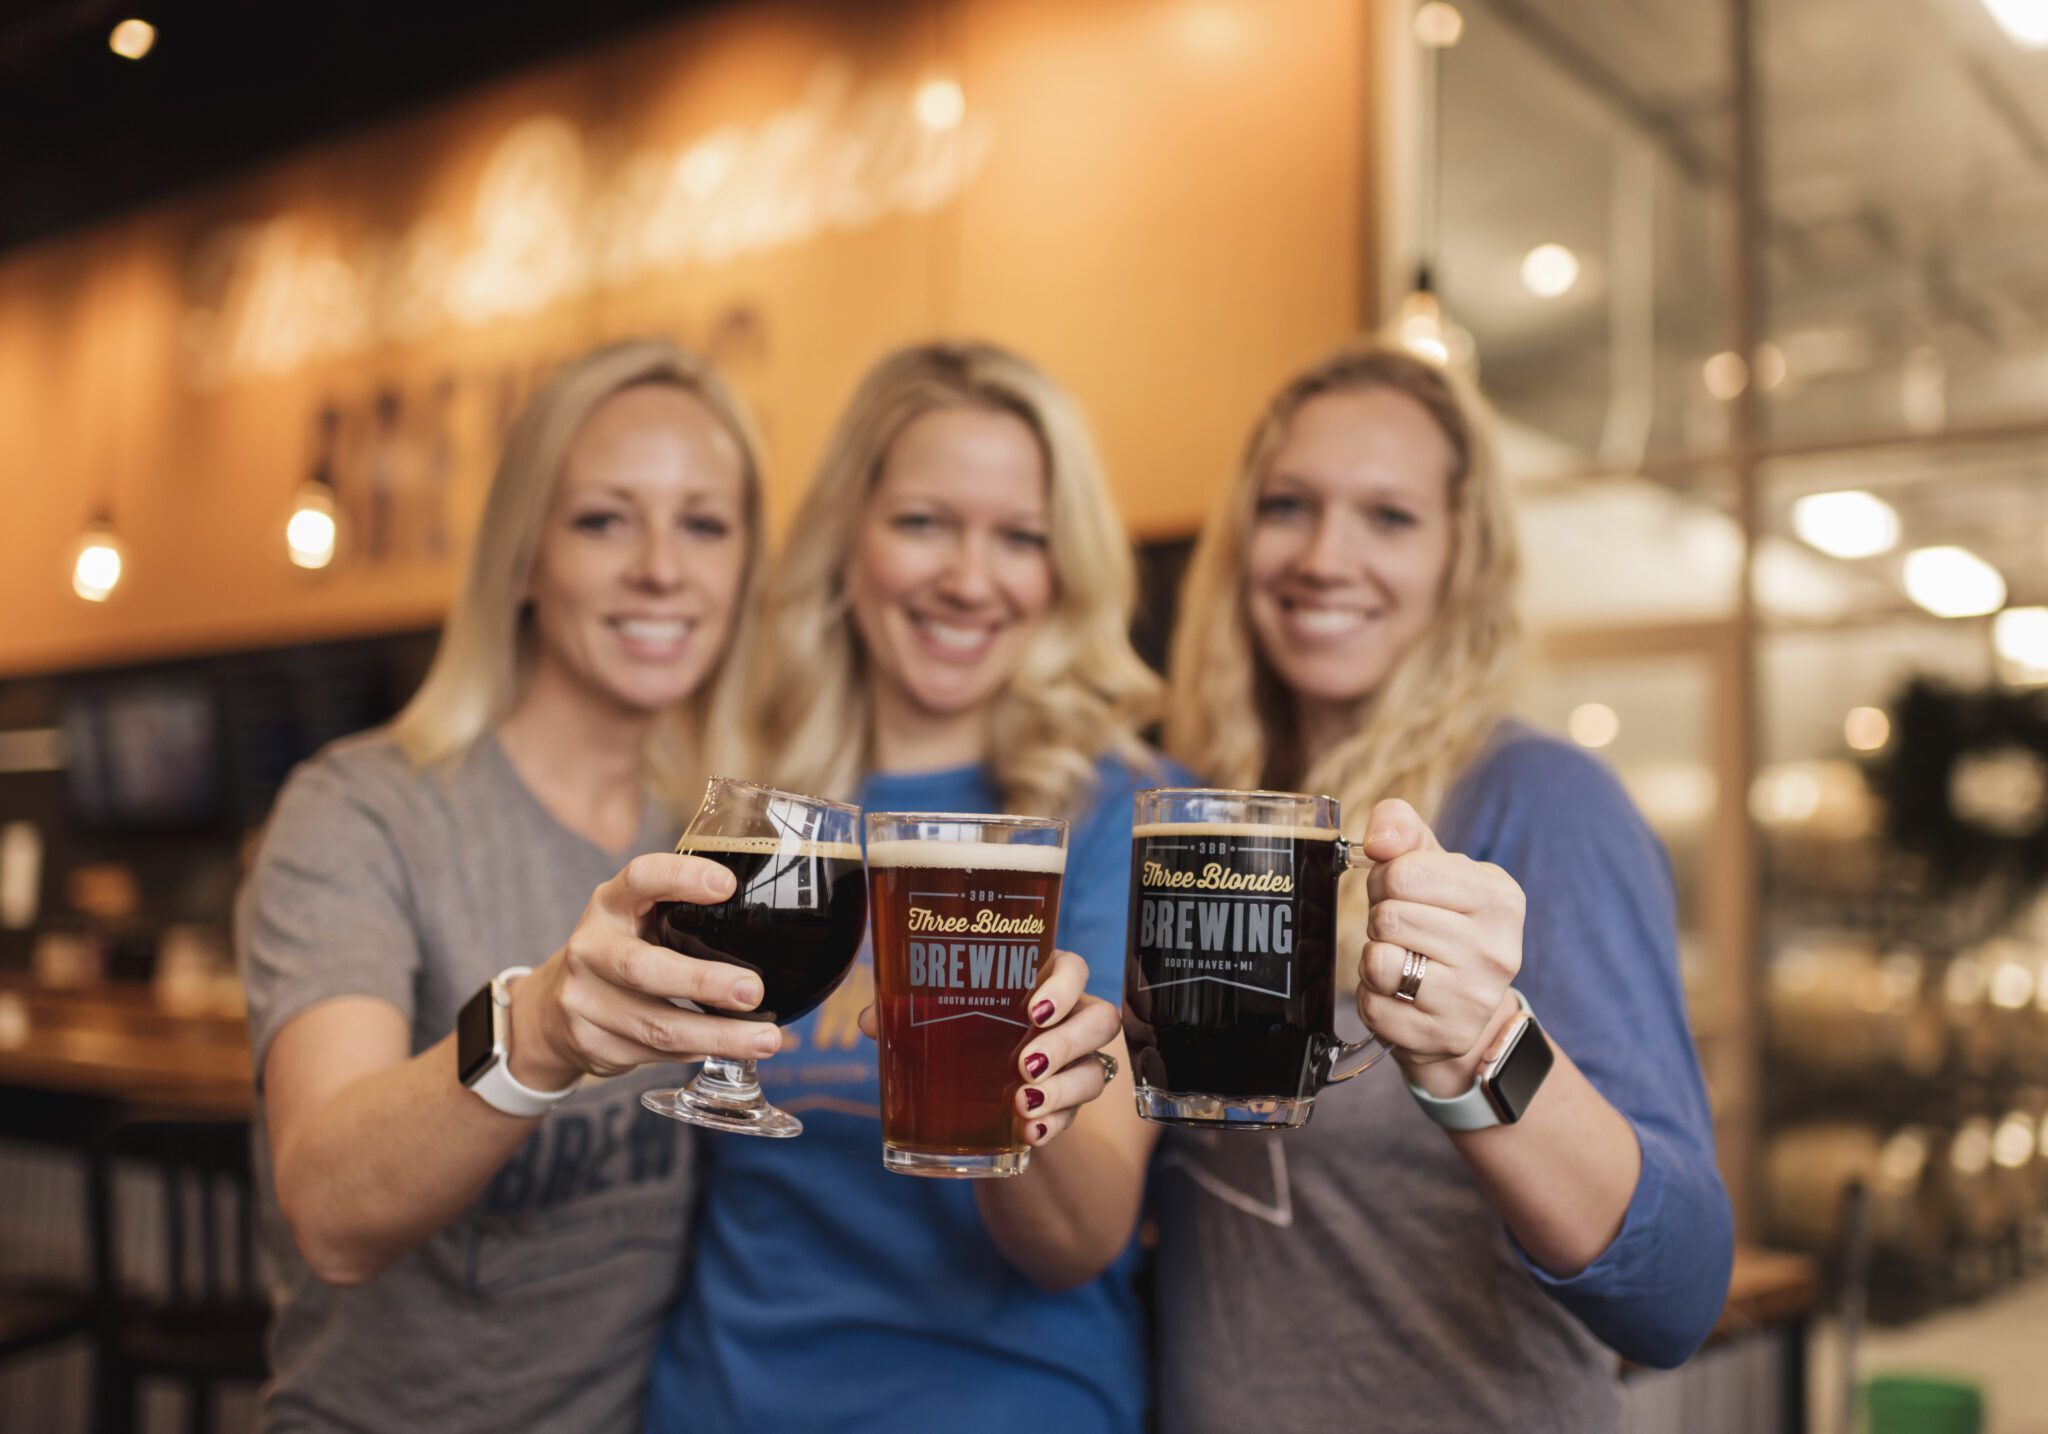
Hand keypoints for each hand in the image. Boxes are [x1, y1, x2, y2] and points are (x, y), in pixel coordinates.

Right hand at [507, 853, 782, 1088]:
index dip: (682, 878)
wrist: (551, 1010)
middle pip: (644, 968)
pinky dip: (695, 1051)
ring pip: (656, 1026)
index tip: (728, 886)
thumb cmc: (621, 951)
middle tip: (753, 990)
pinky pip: (654, 1053)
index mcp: (611, 904)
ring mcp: (583, 1001)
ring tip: (766, 1039)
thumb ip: (682, 911)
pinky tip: (726, 1049)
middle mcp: (590, 949)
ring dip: (717, 1036)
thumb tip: (769, 916)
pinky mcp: (590, 1043)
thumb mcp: (638, 918)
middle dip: (703, 982)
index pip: (641, 878)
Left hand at [855, 949, 1121, 1147]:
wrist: (984, 1090)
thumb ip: (908, 1011)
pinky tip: (1029, 1134)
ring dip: (1063, 1089)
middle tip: (1026, 1064)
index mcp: (1042, 981)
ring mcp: (1077, 1063)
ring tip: (1024, 1104)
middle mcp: (1070, 1018)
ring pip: (1094, 1070)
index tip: (1033, 1009)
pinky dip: (1054, 1124)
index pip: (1072, 969)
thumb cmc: (966, 1032)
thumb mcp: (939, 1019)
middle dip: (1065, 1043)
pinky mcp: (1070, 1104)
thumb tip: (870, 1019)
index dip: (1064, 986)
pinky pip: (1077, 1114)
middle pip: (1098, 1019)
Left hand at [1354, 799, 1524, 1096]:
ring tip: (1402, 960)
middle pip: (1388, 917)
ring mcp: (1475, 998)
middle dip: (1379, 919)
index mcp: (1500, 897)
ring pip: (1379, 962)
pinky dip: (1374, 998)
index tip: (1401, 893)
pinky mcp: (1446, 1036)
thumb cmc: (1441, 922)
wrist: (1462, 1006)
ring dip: (1374, 959)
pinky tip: (1400, 995)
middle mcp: (1498, 950)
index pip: (1402, 872)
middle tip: (1401, 932)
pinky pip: (1374, 1006)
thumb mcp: (1432, 865)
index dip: (1384, 879)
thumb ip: (1401, 829)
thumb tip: (1379, 839)